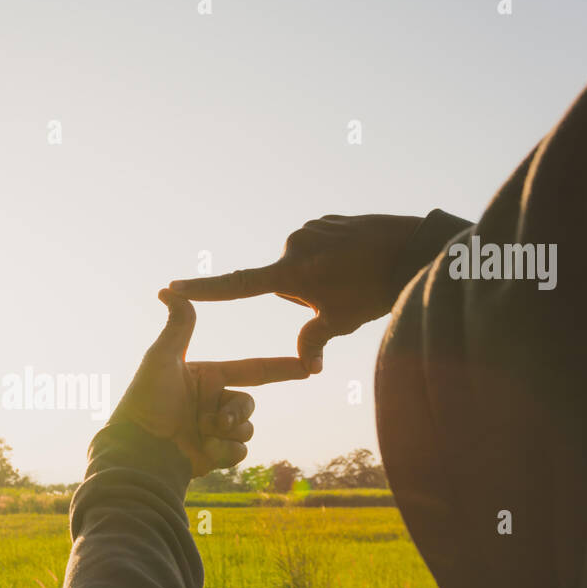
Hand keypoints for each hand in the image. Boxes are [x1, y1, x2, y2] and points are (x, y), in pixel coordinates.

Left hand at [108, 289, 307, 477]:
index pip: (251, 370)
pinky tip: (201, 452)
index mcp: (206, 378)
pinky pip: (240, 452)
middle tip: (215, 420)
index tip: (308, 366)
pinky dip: (223, 452)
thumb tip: (169, 289)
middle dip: (237, 412)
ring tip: (202, 434)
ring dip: (228, 432)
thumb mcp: (161, 359)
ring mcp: (214, 430)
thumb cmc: (146, 403)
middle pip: (250, 403)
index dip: (280, 368)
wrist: (138, 452)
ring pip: (247, 428)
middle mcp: (212, 402)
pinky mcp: (214, 455)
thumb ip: (178, 326)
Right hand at [167, 214, 423, 372]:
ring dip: (320, 275)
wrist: (414, 248)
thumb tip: (307, 367)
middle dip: (304, 293)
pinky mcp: (326, 220)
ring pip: (302, 265)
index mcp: (291, 272)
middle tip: (341, 295)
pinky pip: (319, 246)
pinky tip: (360, 261)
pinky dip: (333, 258)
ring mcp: (311, 228)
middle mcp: (294, 245)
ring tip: (355, 277)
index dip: (204, 290)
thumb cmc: (376, 290)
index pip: (238, 285)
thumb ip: (314, 341)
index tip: (172, 287)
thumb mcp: (343, 321)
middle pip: (284, 281)